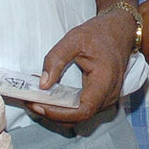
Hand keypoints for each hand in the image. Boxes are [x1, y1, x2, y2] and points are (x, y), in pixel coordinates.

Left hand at [29, 8, 134, 123]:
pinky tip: (49, 97)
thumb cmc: (99, 33)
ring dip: (56, 112)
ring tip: (36, 98)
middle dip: (52, 114)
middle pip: (78, 117)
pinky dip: (64, 107)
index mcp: (105, 81)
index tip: (38, 105)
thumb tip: (43, 84)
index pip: (82, 110)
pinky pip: (81, 109)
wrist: (120, 31)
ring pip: (79, 116)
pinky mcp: (101, 98)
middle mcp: (109, 95)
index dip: (59, 113)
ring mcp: (107, 99)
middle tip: (29, 101)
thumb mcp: (74, 39)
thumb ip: (56, 60)